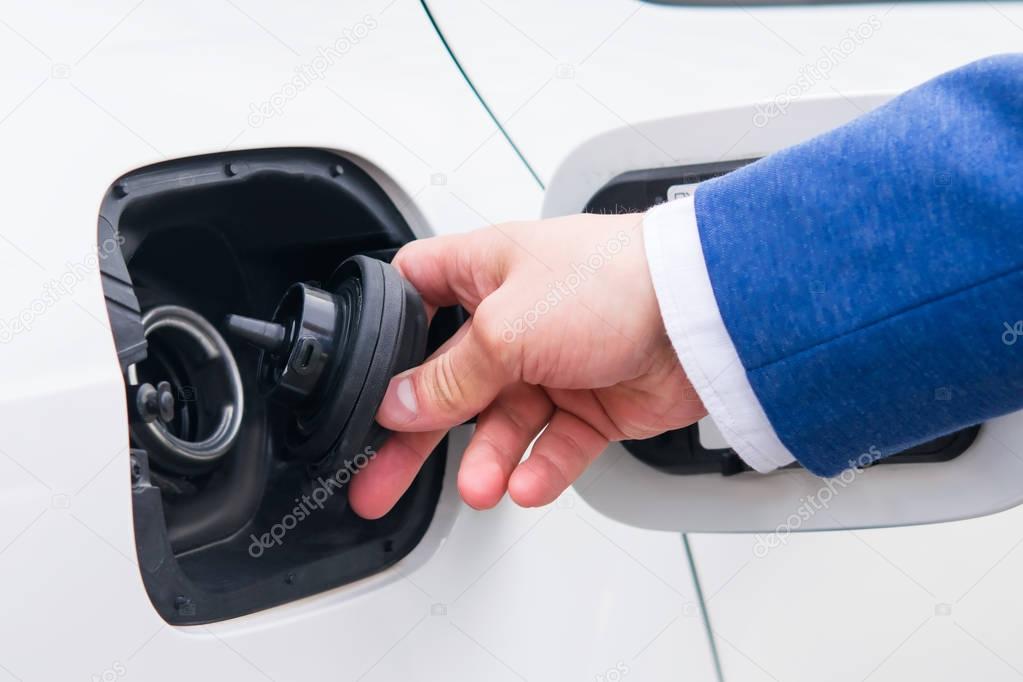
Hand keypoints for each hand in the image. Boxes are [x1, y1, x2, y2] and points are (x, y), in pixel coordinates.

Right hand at [348, 212, 705, 517]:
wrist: (705, 316)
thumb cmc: (616, 280)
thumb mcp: (507, 326)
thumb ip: (449, 375)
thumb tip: (400, 403)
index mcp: (482, 272)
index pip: (413, 294)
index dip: (384, 334)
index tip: (365, 379)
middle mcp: (513, 318)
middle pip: (447, 381)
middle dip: (415, 432)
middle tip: (380, 475)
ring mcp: (552, 363)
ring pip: (499, 424)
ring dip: (487, 459)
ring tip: (481, 486)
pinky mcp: (590, 405)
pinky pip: (551, 447)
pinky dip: (538, 469)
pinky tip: (527, 483)